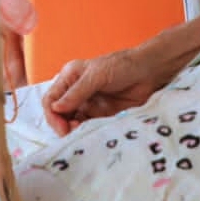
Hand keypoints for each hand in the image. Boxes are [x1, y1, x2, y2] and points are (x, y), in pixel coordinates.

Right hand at [42, 49, 165, 135]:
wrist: (149, 72)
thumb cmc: (122, 66)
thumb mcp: (97, 75)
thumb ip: (77, 92)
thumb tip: (56, 108)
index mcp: (69, 78)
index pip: (50, 99)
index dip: (52, 115)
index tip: (62, 127)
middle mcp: (75, 93)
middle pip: (58, 115)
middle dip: (62, 126)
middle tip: (71, 134)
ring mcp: (87, 105)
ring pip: (71, 123)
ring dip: (74, 131)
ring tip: (83, 134)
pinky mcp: (100, 116)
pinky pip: (88, 128)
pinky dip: (87, 133)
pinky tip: (92, 134)